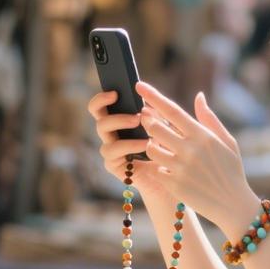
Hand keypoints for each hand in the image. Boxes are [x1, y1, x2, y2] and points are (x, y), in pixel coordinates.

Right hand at [87, 90, 171, 204]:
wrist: (172, 177)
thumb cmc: (169, 149)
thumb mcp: (166, 127)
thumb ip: (157, 114)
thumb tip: (146, 105)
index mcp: (121, 119)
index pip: (103, 104)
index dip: (102, 97)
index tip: (115, 91)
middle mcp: (111, 132)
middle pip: (97, 114)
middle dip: (107, 106)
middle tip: (132, 111)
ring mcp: (110, 148)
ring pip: (102, 129)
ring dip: (120, 122)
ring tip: (138, 122)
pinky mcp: (112, 164)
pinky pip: (112, 151)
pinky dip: (129, 145)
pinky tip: (145, 144)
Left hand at [135, 82, 259, 236]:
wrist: (233, 204)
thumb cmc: (231, 170)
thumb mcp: (227, 141)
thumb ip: (209, 118)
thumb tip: (199, 96)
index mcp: (202, 135)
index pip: (171, 110)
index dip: (153, 96)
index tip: (138, 85)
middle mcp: (189, 149)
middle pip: (154, 127)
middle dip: (148, 121)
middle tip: (146, 119)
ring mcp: (180, 167)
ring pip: (150, 148)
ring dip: (151, 145)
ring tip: (160, 147)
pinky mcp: (174, 184)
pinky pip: (155, 169)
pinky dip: (159, 167)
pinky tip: (169, 169)